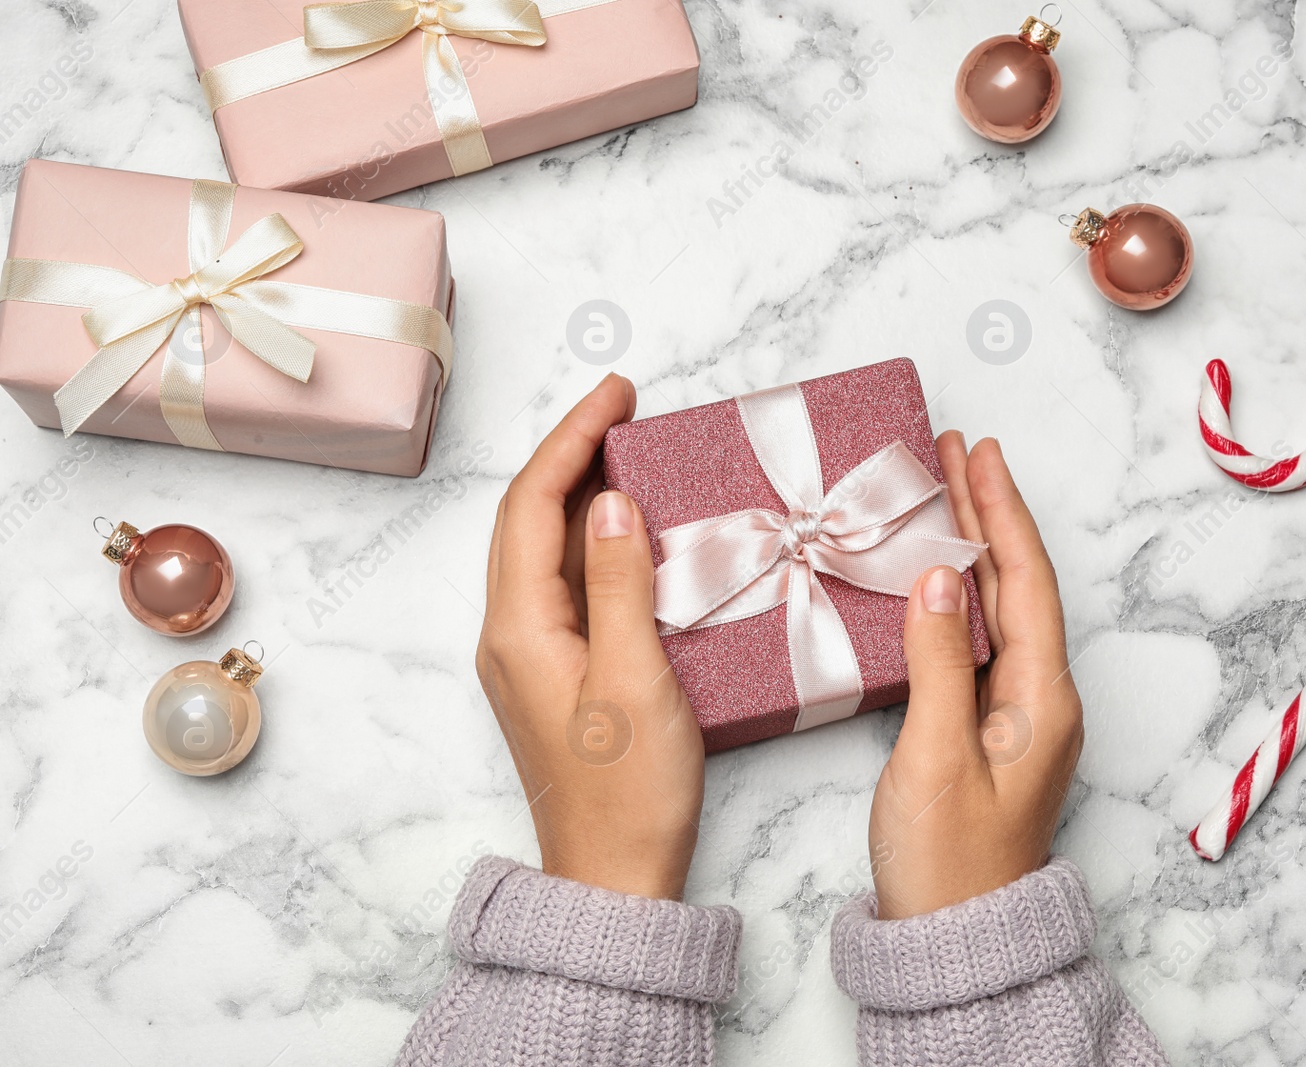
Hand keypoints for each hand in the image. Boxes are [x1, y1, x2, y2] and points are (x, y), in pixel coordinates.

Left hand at [476, 374, 703, 900]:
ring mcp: (528, 655)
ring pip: (542, 548)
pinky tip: (629, 531)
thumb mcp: (636, 680)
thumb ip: (617, 584)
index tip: (618, 393)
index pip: (531, 505)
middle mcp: (509, 635)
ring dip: (579, 492)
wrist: (612, 880)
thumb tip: (607, 503)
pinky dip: (591, 540)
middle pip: (526, 518)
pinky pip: (562, 583)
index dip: (571, 438)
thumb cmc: (629, 794)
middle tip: (626, 407)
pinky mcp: (554, 673)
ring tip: (630, 451)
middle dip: (570, 452)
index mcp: (519, 629)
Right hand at [868, 434, 1082, 919]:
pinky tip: (929, 574)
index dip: (1001, 512)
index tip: (978, 454)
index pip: (1025, 581)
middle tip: (954, 451)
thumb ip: (937, 661)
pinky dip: (952, 594)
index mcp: (1041, 698)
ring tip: (942, 490)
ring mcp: (1013, 715)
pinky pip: (974, 640)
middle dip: (987, 513)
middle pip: (1015, 584)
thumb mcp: (935, 756)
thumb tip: (934, 576)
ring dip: (969, 546)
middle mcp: (1038, 698)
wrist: (953, 939)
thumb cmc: (948, 861)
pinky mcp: (984, 730)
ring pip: (995, 608)